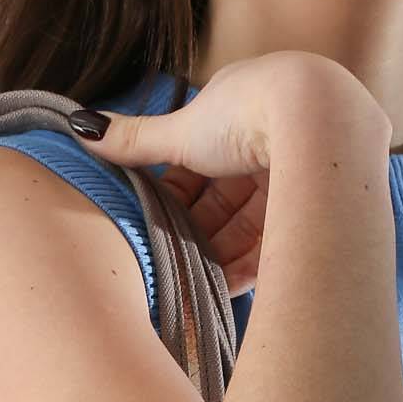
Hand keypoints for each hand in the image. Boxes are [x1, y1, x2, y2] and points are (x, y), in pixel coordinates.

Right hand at [68, 52, 390, 293]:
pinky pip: (277, 242)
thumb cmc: (250, 114)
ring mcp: (296, 171)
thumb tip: (82, 128)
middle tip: (173, 266)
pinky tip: (226, 290)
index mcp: (238, 111)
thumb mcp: (183, 130)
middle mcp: (270, 138)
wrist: (320, 123)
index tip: (156, 229)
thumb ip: (135, 140)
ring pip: (250, 225)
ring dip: (221, 257)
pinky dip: (251, 267)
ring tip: (195, 286)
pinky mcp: (316, 205)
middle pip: (224, 200)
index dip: (175, 200)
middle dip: (198, 235)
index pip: (198, 165)